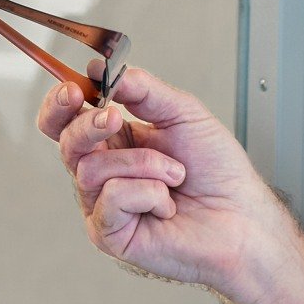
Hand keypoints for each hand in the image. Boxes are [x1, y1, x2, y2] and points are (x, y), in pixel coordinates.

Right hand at [37, 64, 291, 296]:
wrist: (243, 217)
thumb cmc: (218, 172)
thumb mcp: (182, 113)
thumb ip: (141, 89)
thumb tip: (99, 69)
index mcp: (115, 141)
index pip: (66, 120)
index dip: (60, 103)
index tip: (75, 89)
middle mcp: (104, 172)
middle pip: (65, 142)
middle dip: (87, 125)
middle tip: (114, 118)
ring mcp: (103, 205)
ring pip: (91, 168)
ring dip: (144, 164)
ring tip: (175, 174)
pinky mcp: (110, 234)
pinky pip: (111, 198)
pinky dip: (148, 193)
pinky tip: (167, 205)